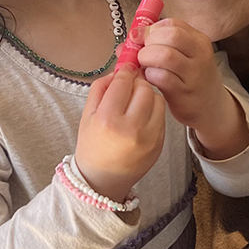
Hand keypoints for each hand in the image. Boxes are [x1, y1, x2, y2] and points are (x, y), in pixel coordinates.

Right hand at [74, 66, 165, 202]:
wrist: (102, 179)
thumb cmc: (92, 145)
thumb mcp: (87, 115)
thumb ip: (101, 87)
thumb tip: (119, 70)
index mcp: (108, 120)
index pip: (123, 82)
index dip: (125, 72)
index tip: (125, 69)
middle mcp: (130, 129)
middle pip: (144, 88)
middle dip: (137, 83)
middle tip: (130, 87)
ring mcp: (148, 138)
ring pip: (158, 100)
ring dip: (148, 96)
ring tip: (136, 103)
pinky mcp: (159, 144)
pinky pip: (161, 116)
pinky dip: (153, 111)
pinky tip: (141, 118)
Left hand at [135, 20, 248, 159]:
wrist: (210, 106)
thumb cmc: (191, 77)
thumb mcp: (183, 56)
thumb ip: (159, 44)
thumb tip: (129, 40)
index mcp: (198, 40)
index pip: (172, 24)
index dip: (150, 29)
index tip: (139, 37)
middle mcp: (199, 54)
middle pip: (170, 35)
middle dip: (149, 42)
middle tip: (143, 52)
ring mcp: (193, 73)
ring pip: (165, 55)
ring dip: (147, 58)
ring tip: (144, 65)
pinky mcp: (184, 92)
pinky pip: (162, 77)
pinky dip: (150, 75)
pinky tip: (150, 78)